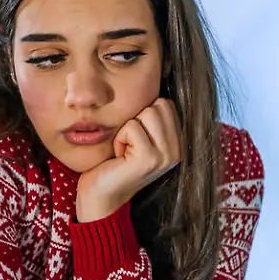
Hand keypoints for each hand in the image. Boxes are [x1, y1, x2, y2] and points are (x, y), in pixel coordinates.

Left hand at [76, 98, 180, 222]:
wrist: (100, 197)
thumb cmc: (113, 163)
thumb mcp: (137, 137)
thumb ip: (150, 118)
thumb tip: (152, 82)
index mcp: (178, 144)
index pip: (166, 103)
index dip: (142, 116)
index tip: (134, 140)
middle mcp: (177, 151)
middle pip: (158, 105)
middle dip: (135, 120)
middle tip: (128, 146)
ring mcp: (166, 156)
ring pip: (147, 112)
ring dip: (126, 129)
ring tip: (124, 151)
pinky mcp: (149, 159)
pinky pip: (132, 127)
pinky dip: (119, 139)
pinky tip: (118, 158)